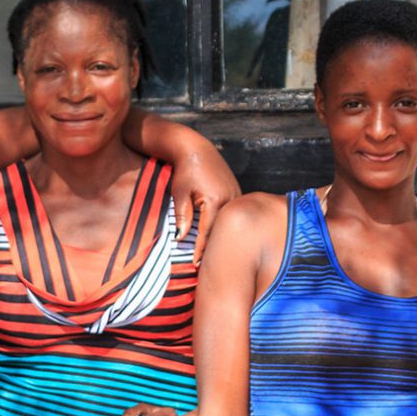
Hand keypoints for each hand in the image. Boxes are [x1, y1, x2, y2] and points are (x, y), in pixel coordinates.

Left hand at [170, 148, 240, 264]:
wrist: (196, 149)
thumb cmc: (184, 171)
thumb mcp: (179, 193)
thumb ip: (182, 216)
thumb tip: (180, 237)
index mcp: (216, 200)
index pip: (208, 232)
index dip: (202, 249)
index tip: (196, 264)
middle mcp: (230, 198)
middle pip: (222, 230)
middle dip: (214, 248)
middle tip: (205, 267)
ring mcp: (236, 195)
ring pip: (229, 223)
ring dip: (221, 237)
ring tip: (213, 256)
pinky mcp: (236, 192)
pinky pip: (231, 214)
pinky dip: (225, 226)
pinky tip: (219, 235)